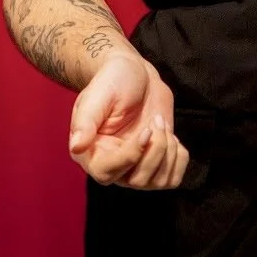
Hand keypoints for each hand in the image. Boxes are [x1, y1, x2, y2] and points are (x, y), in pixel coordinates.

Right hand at [67, 49, 189, 189]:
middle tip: (156, 120)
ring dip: (168, 151)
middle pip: (138, 181)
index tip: (147, 131)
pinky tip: (169, 135)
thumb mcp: (97, 96)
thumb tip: (76, 146)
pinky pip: (173, 178)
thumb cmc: (112, 81)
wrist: (136, 73)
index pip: (107, 173)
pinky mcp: (155, 164)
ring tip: (160, 123)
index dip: (132, 156)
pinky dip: (179, 157)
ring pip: (159, 182)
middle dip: (156, 150)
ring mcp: (135, 168)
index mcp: (90, 152)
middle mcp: (112, 166)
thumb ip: (86, 121)